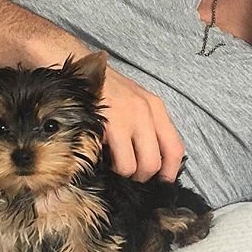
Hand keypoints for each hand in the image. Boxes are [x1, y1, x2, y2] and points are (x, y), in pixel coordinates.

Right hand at [100, 66, 184, 182]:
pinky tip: (101, 156)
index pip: (175, 148)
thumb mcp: (134, 102)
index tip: (160, 182)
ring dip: (124, 174)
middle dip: (142, 177)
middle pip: (155, 163)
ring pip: (135, 167)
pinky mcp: (106, 125)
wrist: (76, 69)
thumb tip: (153, 162)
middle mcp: (145, 112)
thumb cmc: (105, 89)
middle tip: (130, 175)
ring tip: (113, 164)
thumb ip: (147, 126)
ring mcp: (126, 118)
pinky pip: (117, 161)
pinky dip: (109, 167)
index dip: (169, 172)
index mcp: (156, 108)